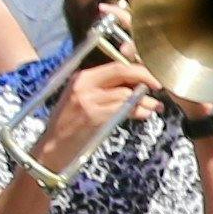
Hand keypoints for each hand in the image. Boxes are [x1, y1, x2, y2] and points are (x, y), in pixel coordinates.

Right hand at [30, 56, 158, 180]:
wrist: (53, 148)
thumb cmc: (69, 125)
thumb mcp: (82, 99)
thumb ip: (104, 89)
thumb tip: (134, 85)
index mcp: (82, 77)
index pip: (116, 65)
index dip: (138, 68)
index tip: (151, 74)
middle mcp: (84, 85)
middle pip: (122, 72)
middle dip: (145, 77)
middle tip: (159, 86)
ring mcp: (88, 101)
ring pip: (126, 93)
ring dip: (145, 100)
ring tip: (156, 106)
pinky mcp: (93, 117)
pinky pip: (123, 110)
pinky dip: (138, 111)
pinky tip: (145, 114)